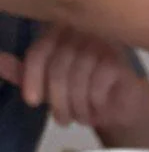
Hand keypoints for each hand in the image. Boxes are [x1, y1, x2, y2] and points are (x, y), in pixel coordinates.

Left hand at [0, 23, 148, 130]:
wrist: (121, 103)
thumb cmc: (83, 89)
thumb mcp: (48, 84)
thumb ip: (24, 73)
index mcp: (58, 31)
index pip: (39, 52)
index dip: (31, 78)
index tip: (31, 102)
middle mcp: (79, 32)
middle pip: (58, 68)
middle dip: (57, 101)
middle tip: (61, 121)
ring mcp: (101, 45)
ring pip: (78, 79)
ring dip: (77, 107)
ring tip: (80, 118)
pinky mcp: (118, 62)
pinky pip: (98, 85)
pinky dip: (94, 104)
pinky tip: (97, 110)